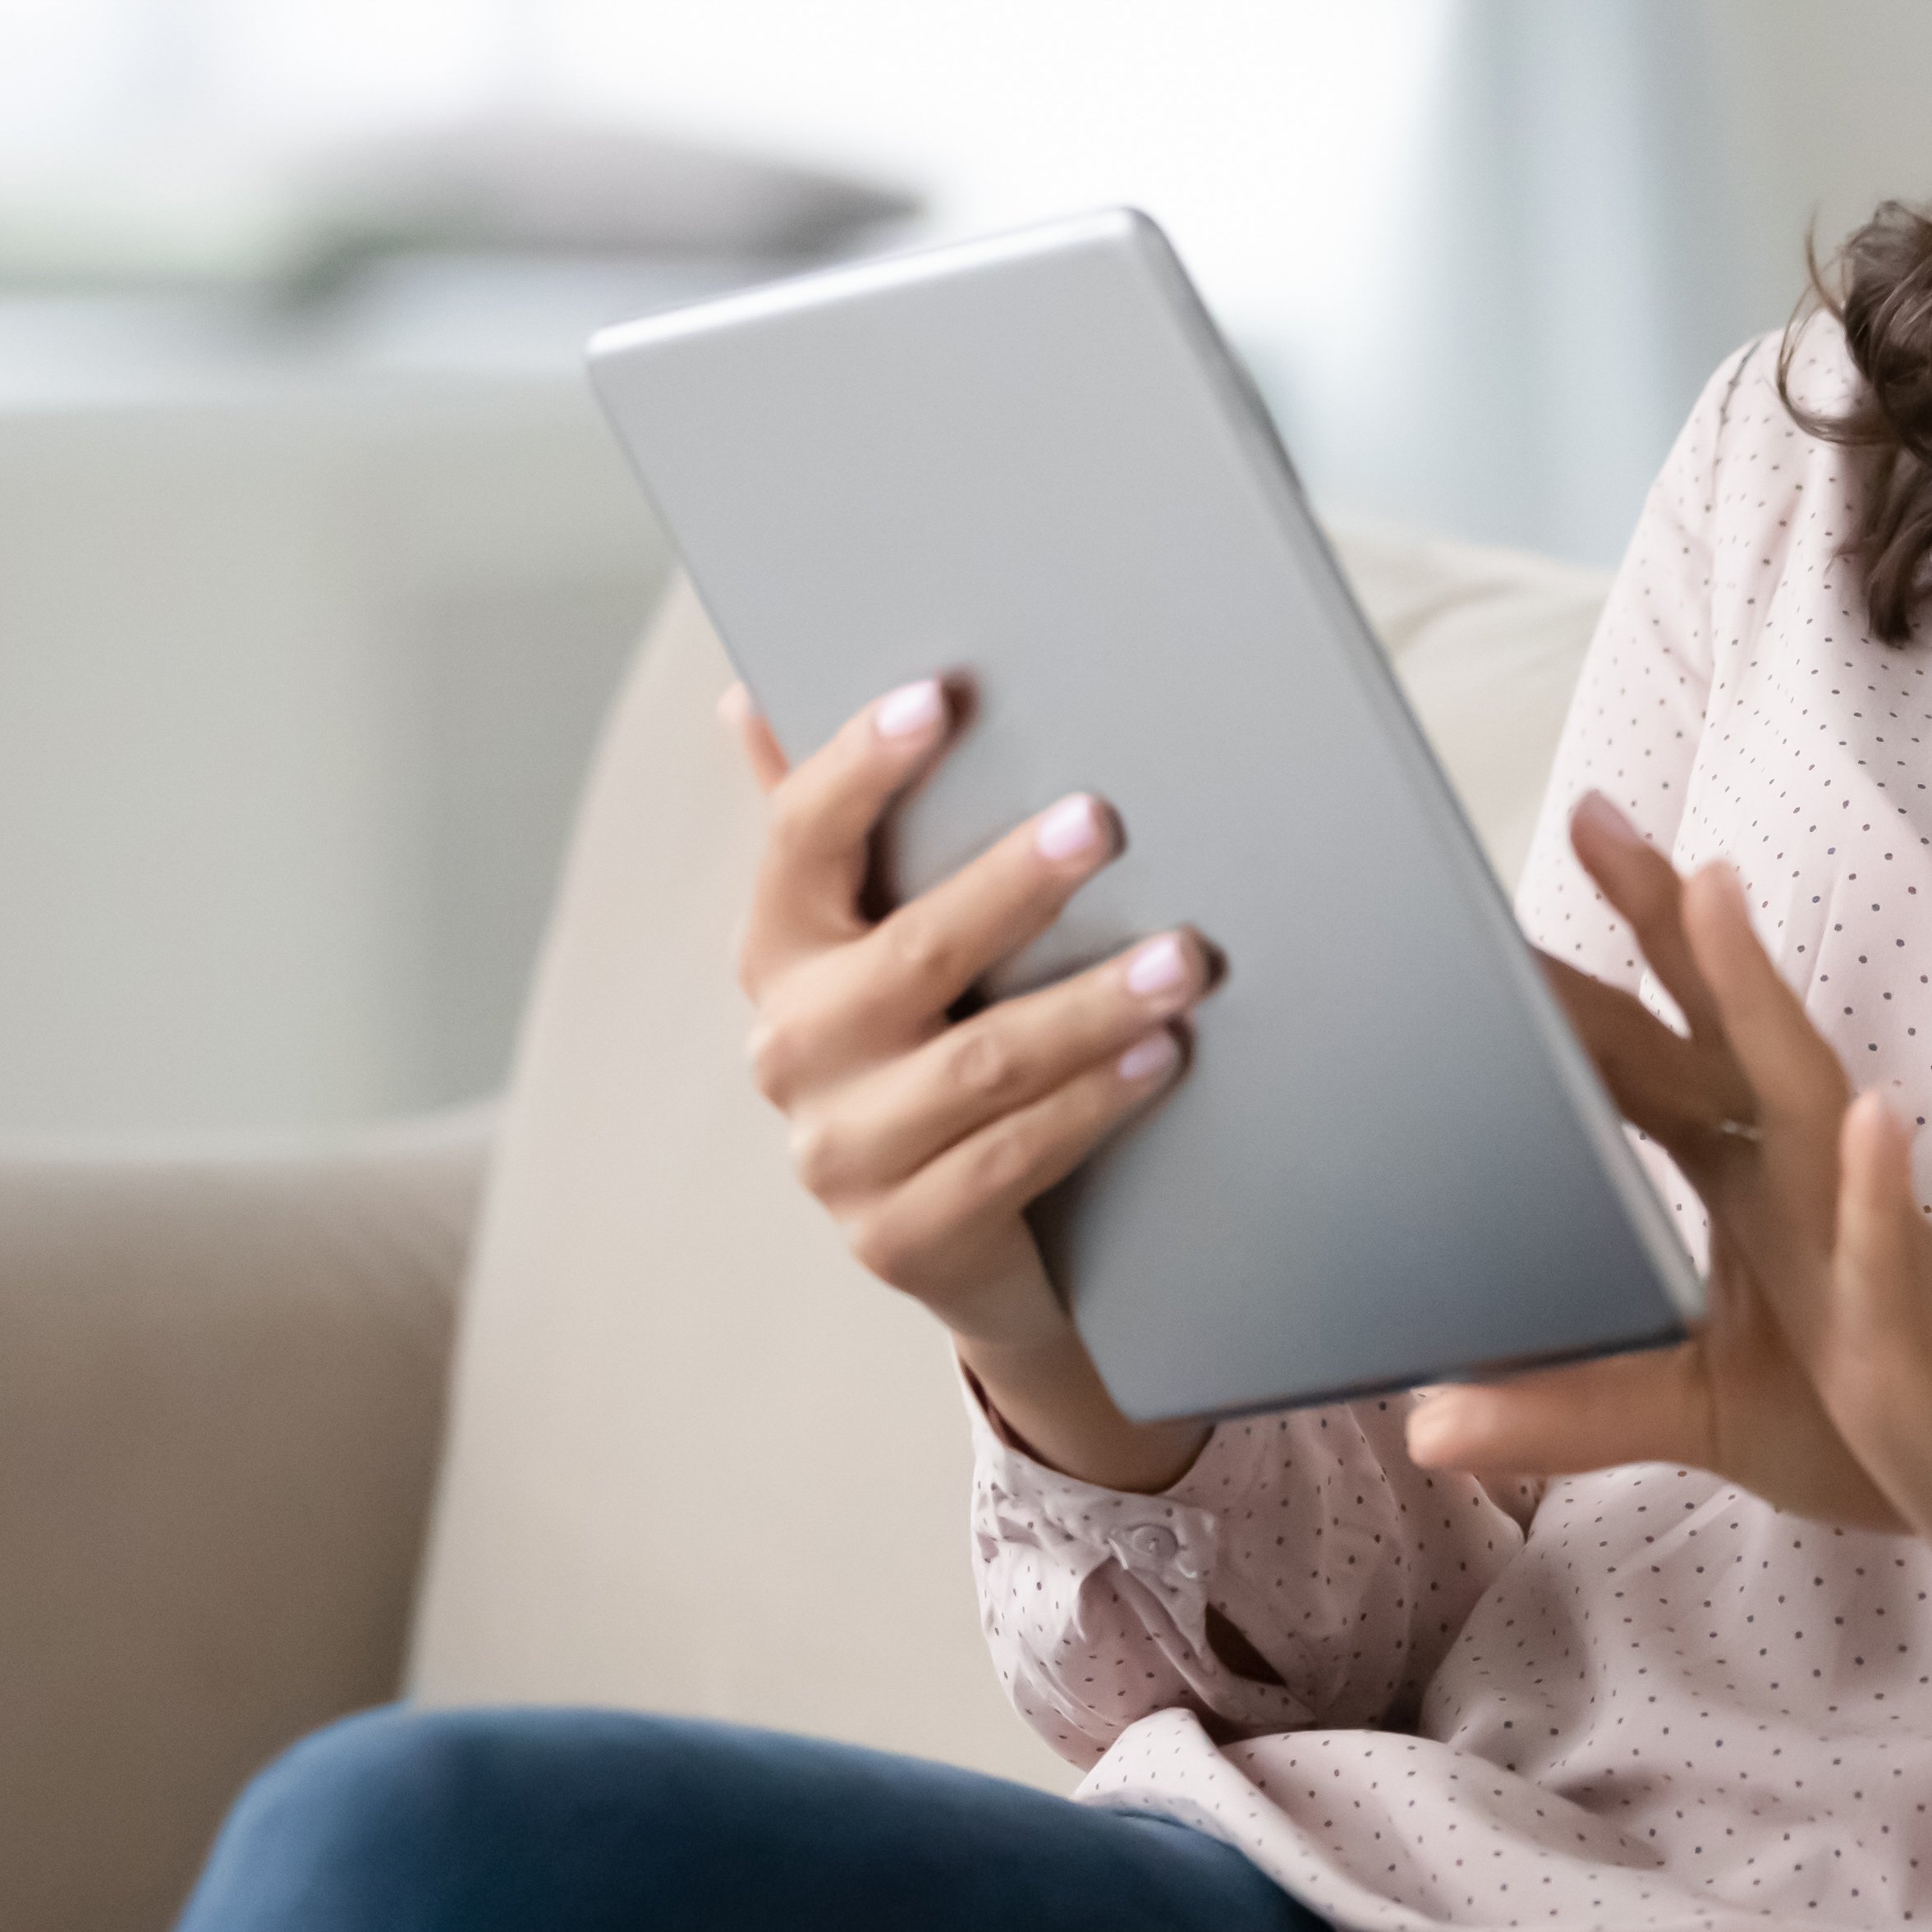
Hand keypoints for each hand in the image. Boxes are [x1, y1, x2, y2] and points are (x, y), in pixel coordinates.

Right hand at [727, 678, 1213, 1492]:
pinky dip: (1093, 1104)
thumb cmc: (927, 1038)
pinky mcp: (901, 1238)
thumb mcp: (876, 937)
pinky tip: (1162, 1057)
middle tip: (1102, 822)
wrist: (957, 1233)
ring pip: (979, 1067)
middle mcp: (792, 1049)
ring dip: (1089, 1007)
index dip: (859, 766)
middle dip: (1012, 887)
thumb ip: (828, 823)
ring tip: (1183, 960)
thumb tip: (748, 693)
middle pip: (911, 954)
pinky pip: (1012, 1159)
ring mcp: (839, 1153)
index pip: (800, 840)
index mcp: (779, 952)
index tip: (939, 698)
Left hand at [1411, 795, 1931, 1786]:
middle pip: (1721, 1039)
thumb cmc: (1888, 1428)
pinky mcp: (1912, 1328)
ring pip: (1804, 1103)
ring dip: (1758, 1000)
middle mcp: (1806, 1185)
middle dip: (1666, 929)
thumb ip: (1572, 1412)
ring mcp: (1864, 1242)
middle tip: (1598, 818)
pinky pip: (1890, 1250)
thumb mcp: (1705, 1419)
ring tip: (1714, 896)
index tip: (1517, 887)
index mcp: (1755, 1189)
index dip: (1591, 978)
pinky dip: (1877, 1188)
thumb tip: (1422, 1425)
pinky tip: (1873, 1123)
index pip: (1657, 1062)